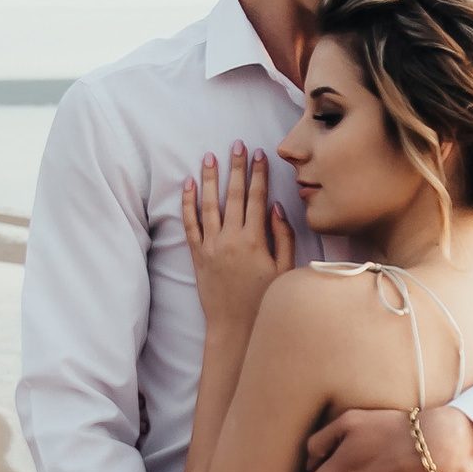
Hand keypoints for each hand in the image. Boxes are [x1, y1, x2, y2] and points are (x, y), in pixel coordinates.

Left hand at [178, 144, 294, 331]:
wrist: (235, 327)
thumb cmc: (264, 300)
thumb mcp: (284, 269)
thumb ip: (283, 236)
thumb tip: (277, 207)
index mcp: (255, 240)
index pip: (257, 198)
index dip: (258, 174)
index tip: (259, 154)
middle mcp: (231, 239)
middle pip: (234, 194)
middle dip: (236, 167)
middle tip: (237, 144)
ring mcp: (211, 246)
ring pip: (209, 204)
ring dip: (210, 178)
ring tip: (210, 156)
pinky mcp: (197, 255)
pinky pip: (190, 224)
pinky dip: (188, 203)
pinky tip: (189, 185)